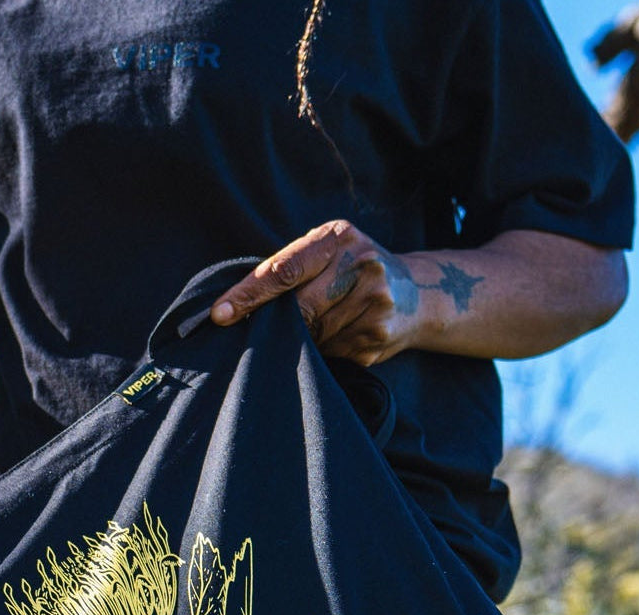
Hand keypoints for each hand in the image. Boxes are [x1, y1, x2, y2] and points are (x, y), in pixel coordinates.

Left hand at [210, 220, 482, 365]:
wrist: (417, 294)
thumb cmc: (354, 269)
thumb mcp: (330, 250)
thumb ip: (292, 267)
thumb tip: (240, 307)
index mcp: (338, 237)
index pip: (282, 269)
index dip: (249, 295)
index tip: (221, 314)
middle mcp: (361, 264)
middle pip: (298, 309)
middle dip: (282, 324)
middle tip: (272, 331)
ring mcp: (373, 303)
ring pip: (315, 336)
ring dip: (308, 339)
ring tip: (328, 323)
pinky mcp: (378, 336)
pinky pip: (334, 353)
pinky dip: (329, 350)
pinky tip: (345, 335)